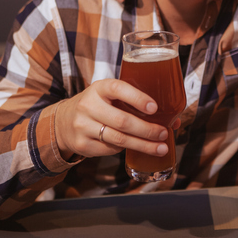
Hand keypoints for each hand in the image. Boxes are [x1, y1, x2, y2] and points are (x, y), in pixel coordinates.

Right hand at [54, 79, 173, 160]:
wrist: (64, 121)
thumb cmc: (99, 105)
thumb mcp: (111, 96)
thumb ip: (136, 103)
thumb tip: (173, 120)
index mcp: (100, 87)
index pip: (118, 89)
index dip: (137, 98)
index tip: (154, 107)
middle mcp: (88, 105)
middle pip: (122, 121)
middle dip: (147, 130)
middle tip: (164, 134)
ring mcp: (83, 126)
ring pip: (118, 139)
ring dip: (143, 145)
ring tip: (160, 148)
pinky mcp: (82, 144)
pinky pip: (110, 150)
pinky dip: (126, 149)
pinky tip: (136, 147)